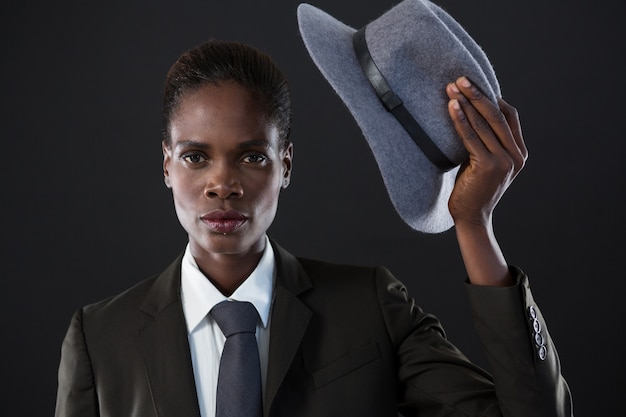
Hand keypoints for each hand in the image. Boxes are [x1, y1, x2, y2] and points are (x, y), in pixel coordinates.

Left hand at [445, 76, 527, 227]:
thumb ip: (486, 141)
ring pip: (483, 124)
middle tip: (460, 78)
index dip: (492, 97)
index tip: (473, 84)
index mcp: (519, 153)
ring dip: (466, 103)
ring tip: (452, 88)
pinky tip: (452, 107)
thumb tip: (473, 111)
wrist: (471, 218)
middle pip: (496, 115)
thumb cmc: (472, 188)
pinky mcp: (489, 166)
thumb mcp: (484, 161)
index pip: (509, 115)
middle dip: (477, 94)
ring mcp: (505, 161)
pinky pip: (471, 137)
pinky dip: (460, 120)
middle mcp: (516, 156)